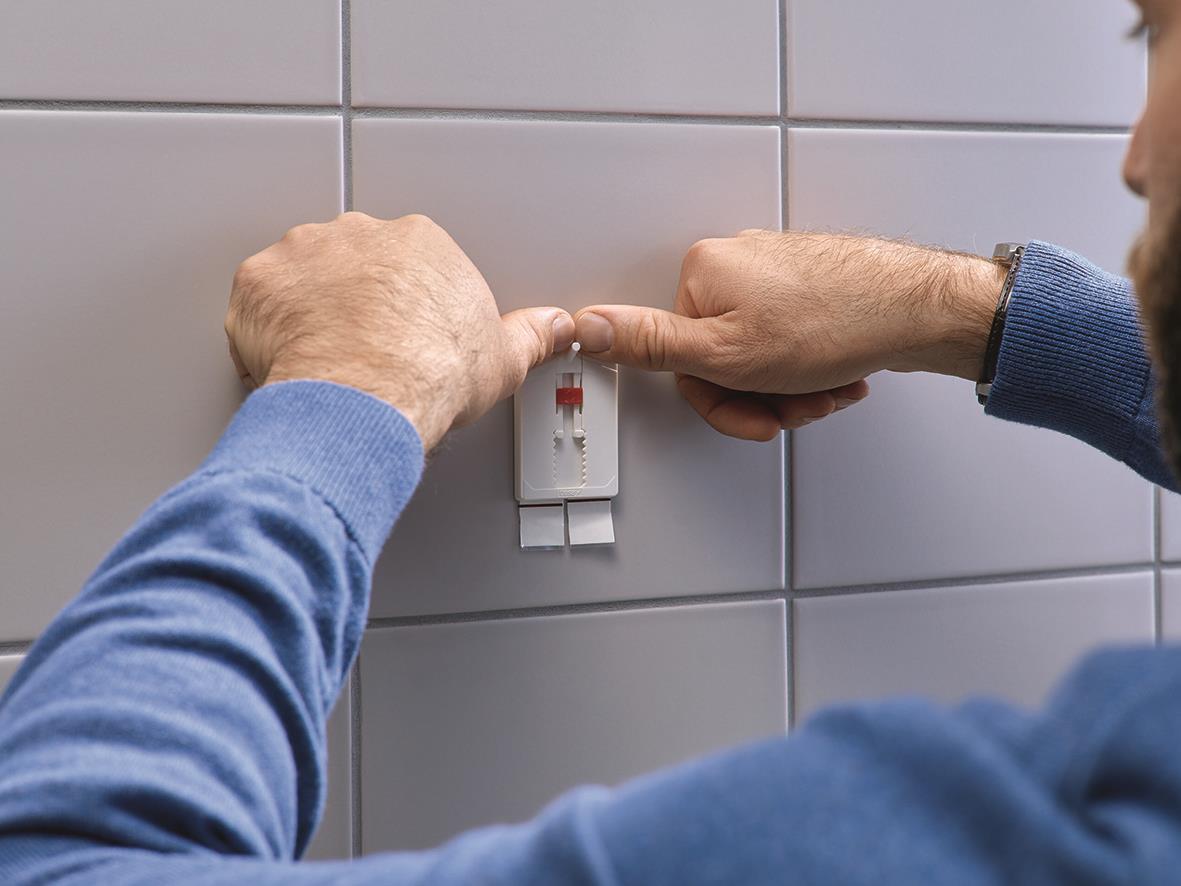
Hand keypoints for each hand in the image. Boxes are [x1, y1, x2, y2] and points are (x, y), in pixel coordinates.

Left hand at [226, 212, 574, 450]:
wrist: (367, 397)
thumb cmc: (429, 373)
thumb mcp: (503, 358)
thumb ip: (532, 334)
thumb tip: (556, 327)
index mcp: (420, 243)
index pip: (409, 264)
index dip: (404, 306)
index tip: (402, 337)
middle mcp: (360, 235)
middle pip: (353, 262)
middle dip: (353, 301)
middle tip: (363, 350)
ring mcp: (304, 253)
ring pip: (301, 277)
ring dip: (306, 310)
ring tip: (324, 360)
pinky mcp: (259, 282)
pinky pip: (257, 303)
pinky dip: (264, 331)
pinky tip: (287, 363)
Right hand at [573, 230, 1001, 440]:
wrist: (920, 310)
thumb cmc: (837, 322)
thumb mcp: (726, 353)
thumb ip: (650, 344)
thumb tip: (586, 327)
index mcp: (702, 272)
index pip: (680, 359)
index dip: (720, 402)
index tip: (753, 416)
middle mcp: (733, 262)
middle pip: (721, 359)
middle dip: (762, 396)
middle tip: (796, 406)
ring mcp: (771, 272)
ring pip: (759, 356)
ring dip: (791, 388)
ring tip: (825, 390)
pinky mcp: (804, 283)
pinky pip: (788, 342)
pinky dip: (810, 369)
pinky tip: (837, 374)